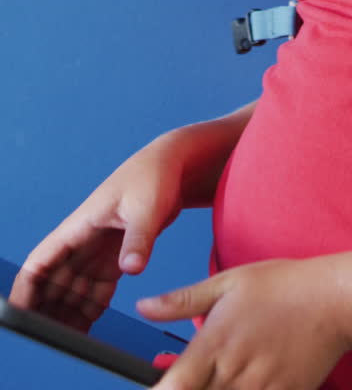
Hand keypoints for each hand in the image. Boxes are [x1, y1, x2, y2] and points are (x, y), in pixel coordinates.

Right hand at [10, 132, 186, 328]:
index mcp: (79, 226)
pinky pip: (97, 289)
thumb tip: (131, 268)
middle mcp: (83, 241)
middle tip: (52, 339)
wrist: (174, 166)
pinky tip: (90, 326)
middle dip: (47, 309)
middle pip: (53, 282)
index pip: (40, 261)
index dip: (26, 288)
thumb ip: (138, 238)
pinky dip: (91, 308)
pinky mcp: (117, 256)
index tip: (21, 313)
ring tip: (70, 340)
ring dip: (68, 313)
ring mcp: (98, 250)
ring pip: (74, 290)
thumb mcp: (146, 206)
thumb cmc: (153, 175)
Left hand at [137, 258, 350, 389]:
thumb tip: (143, 306)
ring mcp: (260, 389)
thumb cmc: (281, 285)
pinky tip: (246, 383)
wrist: (333, 299)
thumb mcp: (228, 281)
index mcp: (214, 343)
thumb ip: (182, 300)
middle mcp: (233, 372)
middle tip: (196, 380)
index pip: (173, 387)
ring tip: (223, 379)